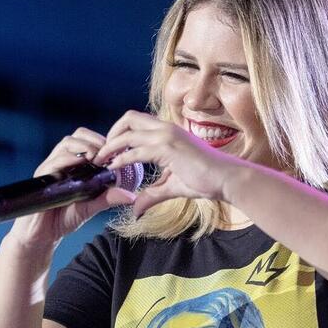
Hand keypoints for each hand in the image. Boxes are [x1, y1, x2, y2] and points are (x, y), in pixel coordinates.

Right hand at [7, 127, 136, 249]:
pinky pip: (54, 162)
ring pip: (67, 143)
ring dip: (85, 146)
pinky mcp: (42, 178)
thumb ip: (109, 198)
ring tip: (97, 158)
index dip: (103, 141)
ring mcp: (51, 168)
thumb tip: (131, 196)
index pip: (88, 140)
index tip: (116, 151)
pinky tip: (81, 164)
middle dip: (95, 140)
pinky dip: (69, 159)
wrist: (42, 236)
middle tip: (107, 153)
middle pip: (78, 136)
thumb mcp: (92, 206)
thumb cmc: (64, 218)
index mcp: (74, 164)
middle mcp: (62, 161)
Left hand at [93, 110, 241, 217]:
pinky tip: (113, 168)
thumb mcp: (172, 186)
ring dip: (110, 145)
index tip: (108, 152)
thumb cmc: (206, 180)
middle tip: (101, 153)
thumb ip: (152, 194)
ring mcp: (167, 136)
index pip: (137, 123)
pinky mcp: (168, 148)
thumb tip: (136, 209)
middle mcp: (166, 128)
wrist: (226, 179)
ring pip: (128, 131)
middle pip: (128, 119)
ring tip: (100, 160)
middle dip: (111, 133)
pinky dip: (121, 158)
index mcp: (168, 132)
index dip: (119, 134)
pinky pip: (136, 150)